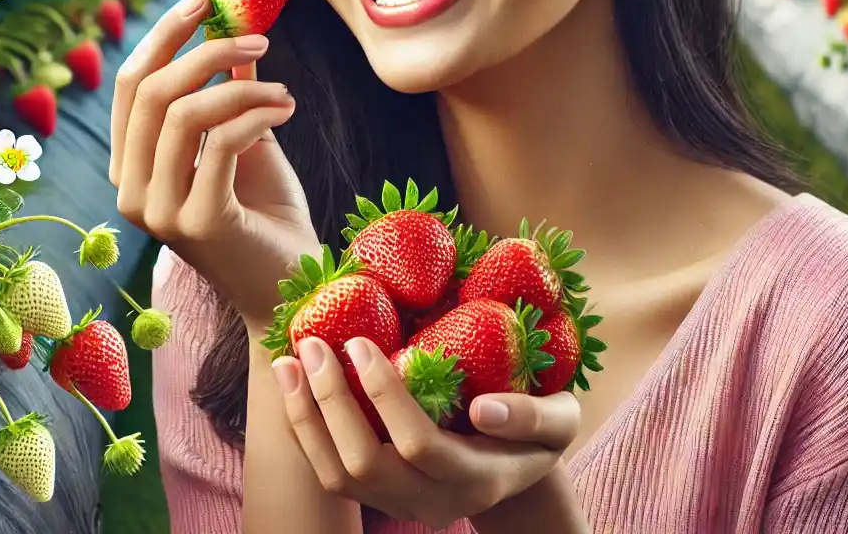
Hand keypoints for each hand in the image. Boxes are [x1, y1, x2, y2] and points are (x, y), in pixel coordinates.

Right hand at [110, 0, 320, 330]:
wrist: (293, 284)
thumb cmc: (266, 209)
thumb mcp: (244, 136)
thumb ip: (231, 86)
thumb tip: (236, 21)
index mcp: (132, 166)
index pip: (131, 85)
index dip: (164, 34)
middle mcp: (130, 190)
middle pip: (150, 91)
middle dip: (206, 49)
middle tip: (259, 37)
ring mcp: (158, 211)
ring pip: (184, 113)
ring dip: (243, 87)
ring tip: (285, 93)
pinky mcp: (197, 224)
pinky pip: (220, 142)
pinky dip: (257, 113)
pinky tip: (286, 110)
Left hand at [271, 335, 580, 529]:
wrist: (520, 473)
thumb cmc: (541, 432)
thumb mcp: (560, 419)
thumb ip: (531, 415)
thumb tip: (483, 406)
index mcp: (476, 478)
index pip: (419, 445)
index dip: (384, 395)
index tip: (360, 342)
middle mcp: (433, 502)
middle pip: (364, 466)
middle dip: (331, 403)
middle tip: (313, 343)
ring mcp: (402, 506)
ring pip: (337, 478)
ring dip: (305, 418)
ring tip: (287, 362)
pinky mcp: (380, 498)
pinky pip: (330, 473)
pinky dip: (305, 429)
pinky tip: (293, 386)